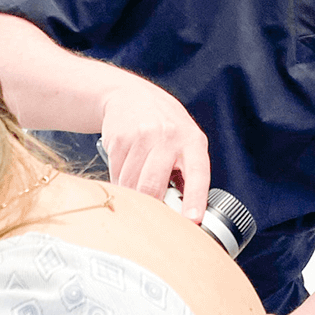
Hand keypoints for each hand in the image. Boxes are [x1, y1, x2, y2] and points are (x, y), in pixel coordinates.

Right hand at [99, 82, 209, 221]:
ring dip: (132, 194)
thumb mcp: (186, 141)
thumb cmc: (164, 125)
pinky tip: (125, 170)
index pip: (197, 174)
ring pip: (131, 183)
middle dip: (151, 206)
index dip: (195, 199)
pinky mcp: (119, 138)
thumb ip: (187, 172)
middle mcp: (169, 136)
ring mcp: (142, 135)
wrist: (130, 96)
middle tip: (151, 216)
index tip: (192, 219)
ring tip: (137, 186)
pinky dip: (120, 181)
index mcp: (192, 141)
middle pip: (153, 185)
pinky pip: (116, 174)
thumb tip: (184, 211)